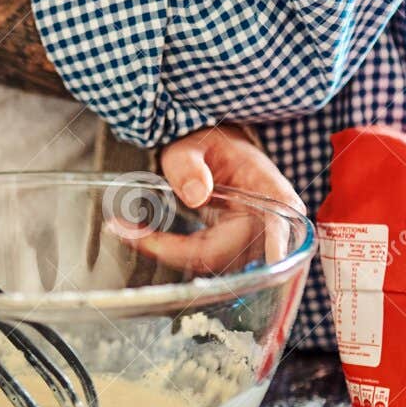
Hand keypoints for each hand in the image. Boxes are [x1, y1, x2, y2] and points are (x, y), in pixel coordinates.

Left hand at [112, 124, 306, 271]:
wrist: (214, 151)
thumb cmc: (211, 144)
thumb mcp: (194, 144)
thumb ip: (190, 164)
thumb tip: (196, 196)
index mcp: (270, 191)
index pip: (278, 222)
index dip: (277, 244)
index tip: (276, 261)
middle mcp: (265, 223)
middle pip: (224, 251)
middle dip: (173, 249)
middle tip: (128, 231)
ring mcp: (247, 241)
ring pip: (206, 262)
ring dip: (165, 251)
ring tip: (127, 230)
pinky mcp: (228, 250)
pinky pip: (198, 259)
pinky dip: (168, 251)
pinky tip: (142, 237)